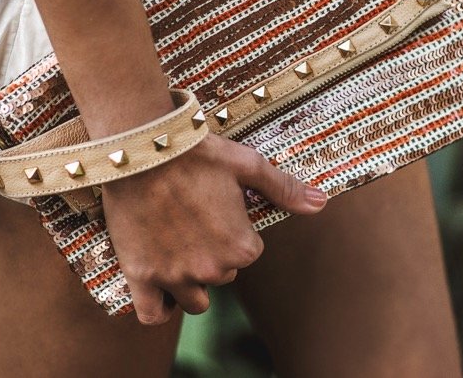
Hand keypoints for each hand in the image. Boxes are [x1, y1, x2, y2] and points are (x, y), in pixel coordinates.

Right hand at [100, 132, 327, 324]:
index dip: (233, 231)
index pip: (248, 253)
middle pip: (221, 276)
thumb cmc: (198, 154)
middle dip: (212, 255)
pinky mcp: (141, 276)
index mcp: (241, 246)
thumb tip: (321, 203)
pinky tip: (160, 289)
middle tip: (194, 222)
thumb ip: (284, 189)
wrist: (142, 150)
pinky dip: (159, 308)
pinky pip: (154, 314)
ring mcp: (174, 276)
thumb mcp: (247, 165)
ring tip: (177, 251)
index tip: (216, 209)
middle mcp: (211, 268)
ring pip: (193, 300)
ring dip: (190, 283)